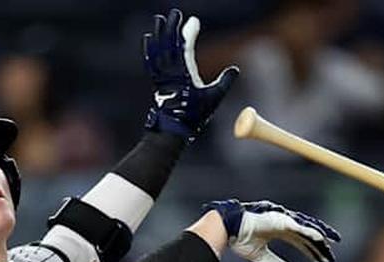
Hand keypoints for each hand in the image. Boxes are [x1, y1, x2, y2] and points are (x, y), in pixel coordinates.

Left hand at [143, 8, 238, 140]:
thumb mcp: (214, 98)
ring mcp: (161, 75)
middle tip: (175, 13)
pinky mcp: (156, 80)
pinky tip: (148, 39)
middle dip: (172, 26)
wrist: (173, 127)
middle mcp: (170, 70)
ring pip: (158, 49)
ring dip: (159, 33)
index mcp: (184, 71)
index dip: (189, 32)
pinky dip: (150, 48)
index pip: (185, 46)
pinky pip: (151, 60)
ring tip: (159, 19)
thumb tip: (235, 69)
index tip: (194, 21)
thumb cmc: (194, 114)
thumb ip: (225, 82)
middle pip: (169, 43)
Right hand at [202, 199, 341, 261]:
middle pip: (306, 235)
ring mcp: (282, 219)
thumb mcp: (259, 255)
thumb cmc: (239, 238)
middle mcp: (283, 222)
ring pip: (306, 229)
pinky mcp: (279, 219)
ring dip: (319, 238)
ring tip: (331, 247)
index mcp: (278, 229)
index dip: (311, 250)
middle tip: (330, 257)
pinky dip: (310, 231)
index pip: (300, 240)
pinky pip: (298, 226)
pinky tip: (320, 238)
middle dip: (319, 246)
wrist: (226, 228)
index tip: (321, 260)